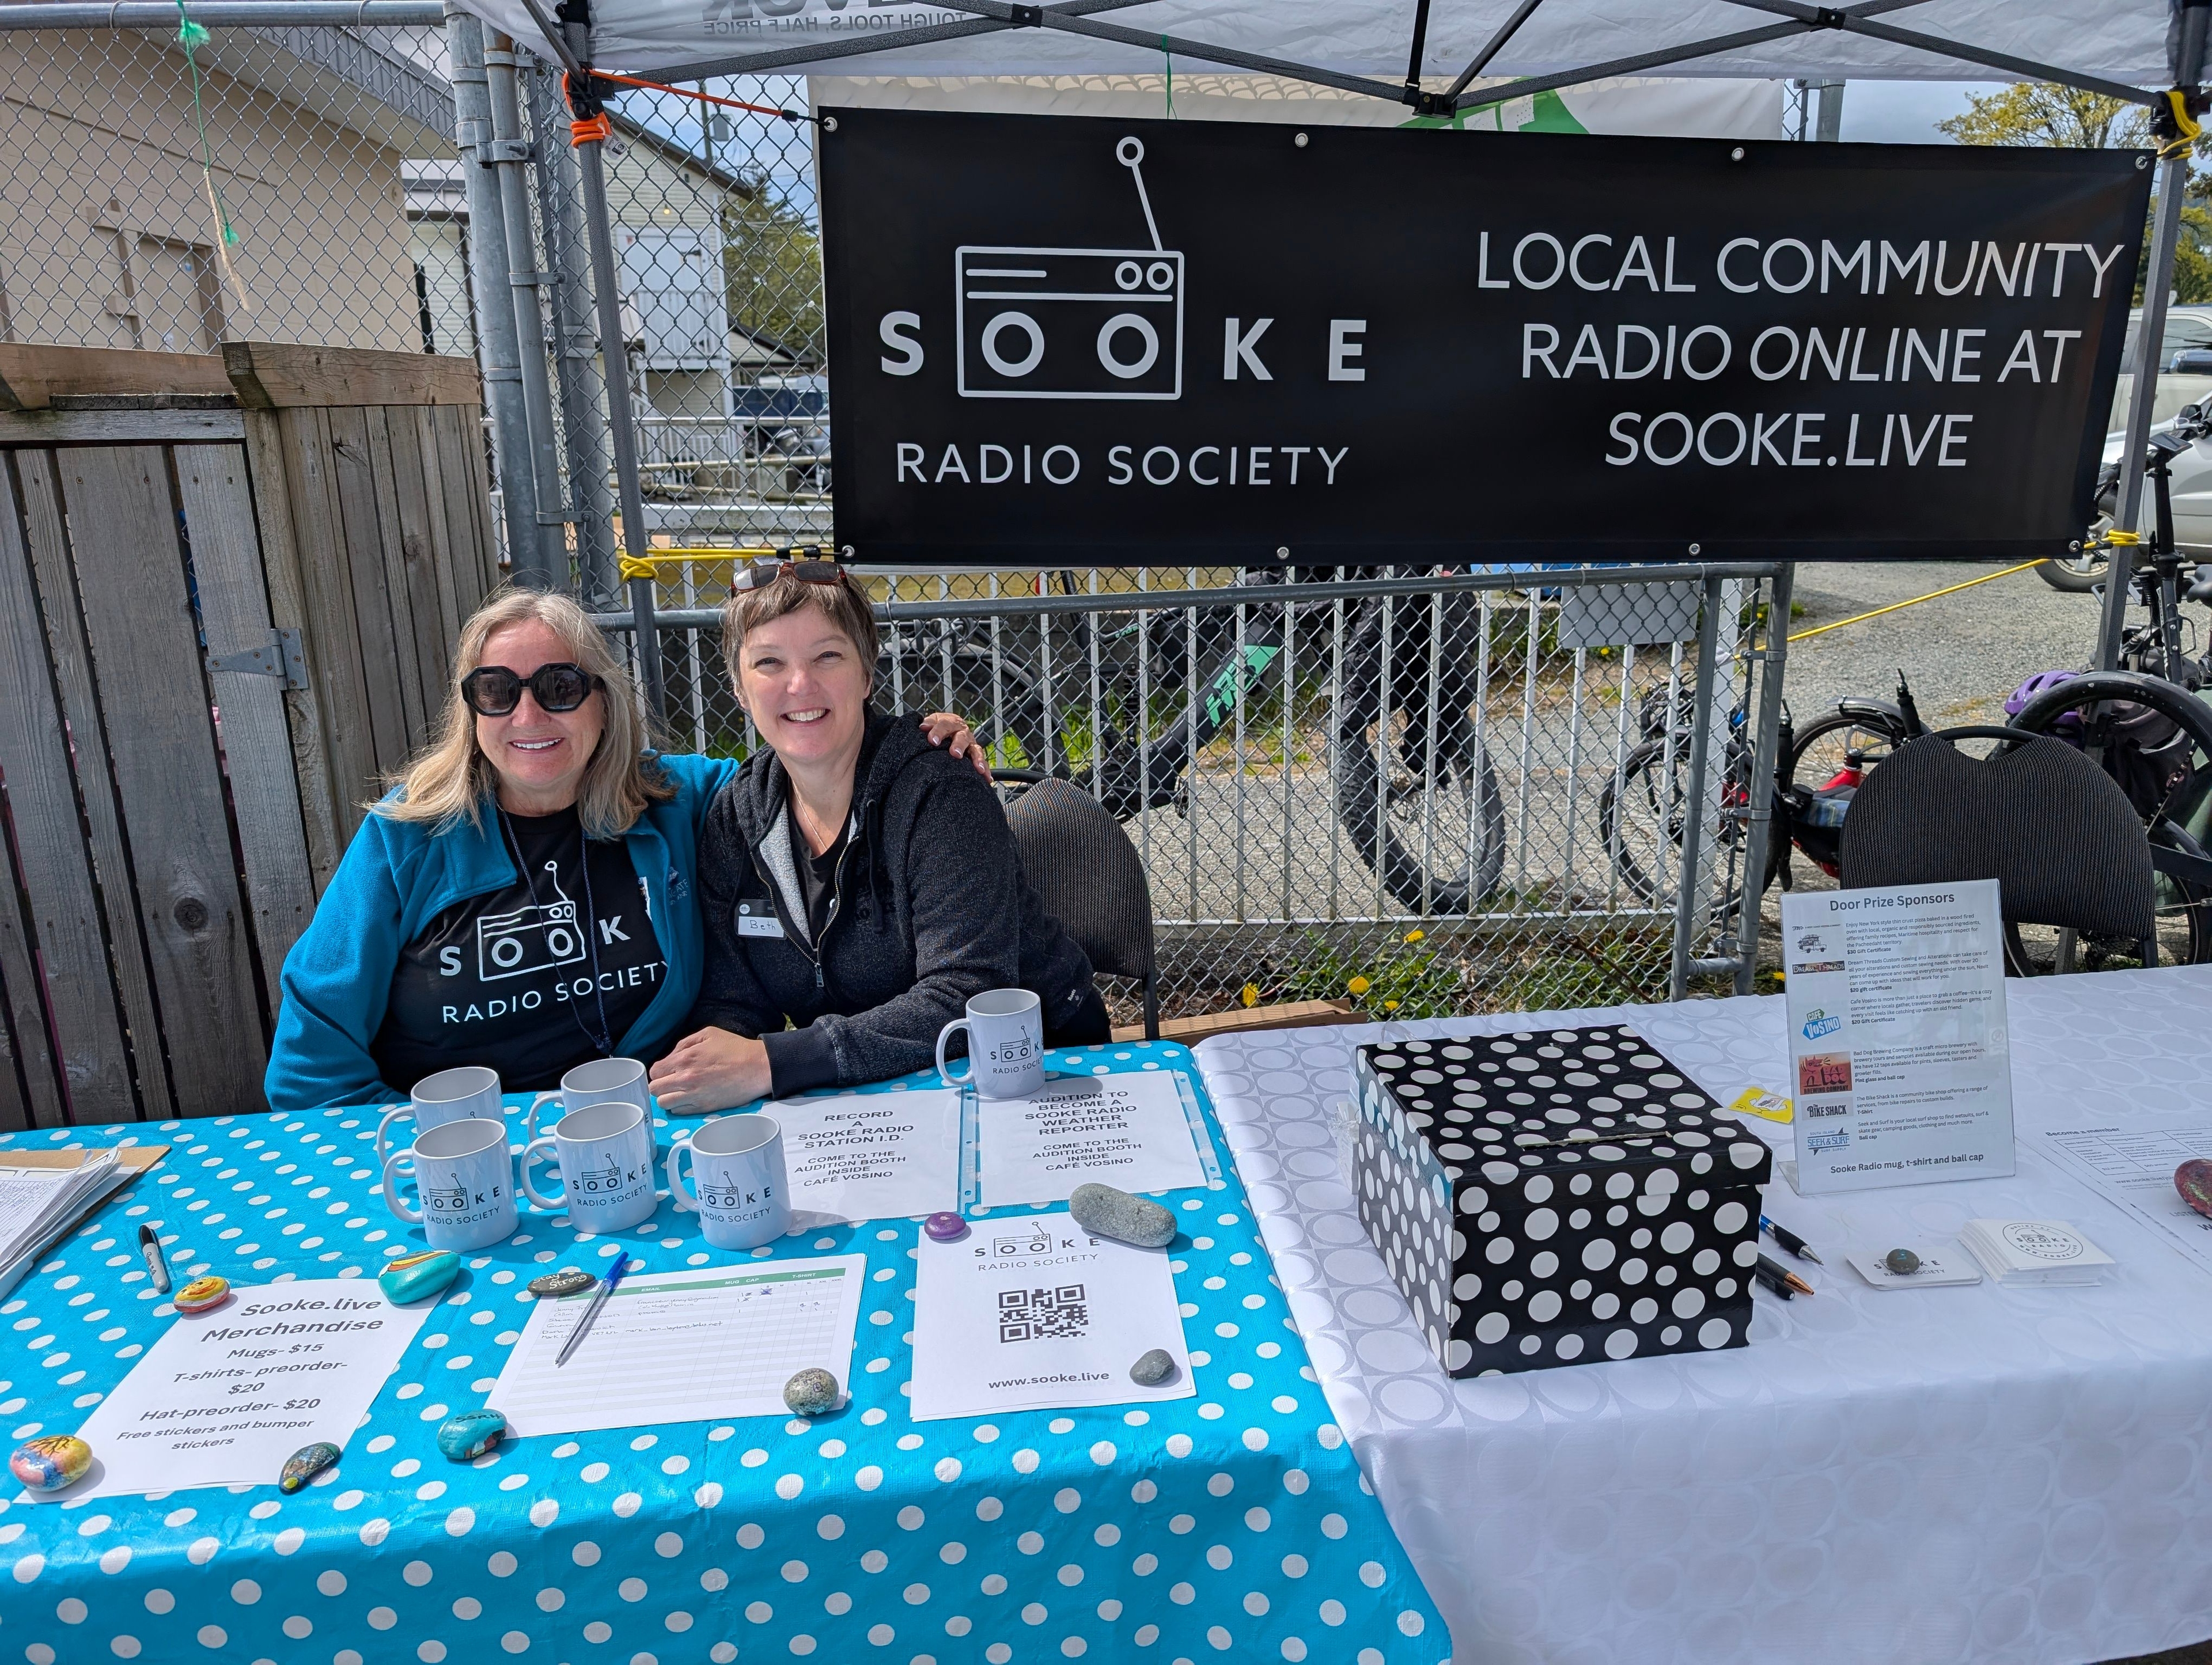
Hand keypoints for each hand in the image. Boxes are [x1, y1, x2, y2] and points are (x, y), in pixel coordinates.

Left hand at [648, 1027, 773, 1114]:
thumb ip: (684, 1043)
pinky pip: (679, 1112)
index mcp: (684, 1059)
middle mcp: (685, 1079)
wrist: (758, 1068)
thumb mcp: (708, 1034)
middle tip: (672, 1081)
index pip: (654, 1071)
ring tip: (678, 1092)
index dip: (660, 1071)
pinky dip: (679, 1107)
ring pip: (663, 1103)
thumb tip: (672, 1057)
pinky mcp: (703, 1108)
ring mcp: (694, 1096)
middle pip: (655, 1089)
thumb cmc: (735, 1049)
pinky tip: (689, 1099)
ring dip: (668, 1098)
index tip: (668, 1070)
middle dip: (661, 1084)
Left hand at [921, 711, 992, 779]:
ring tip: (978, 769)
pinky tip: (988, 779)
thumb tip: (923, 727)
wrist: (949, 725)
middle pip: (962, 737)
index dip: (938, 732)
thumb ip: (928, 724)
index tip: (932, 741)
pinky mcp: (975, 754)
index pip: (945, 725)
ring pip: (976, 750)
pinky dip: (986, 770)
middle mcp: (963, 732)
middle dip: (959, 745)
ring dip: (977, 759)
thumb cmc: (938, 726)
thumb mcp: (933, 721)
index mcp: (951, 723)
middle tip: (955, 754)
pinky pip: (982, 762)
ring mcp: (970, 744)